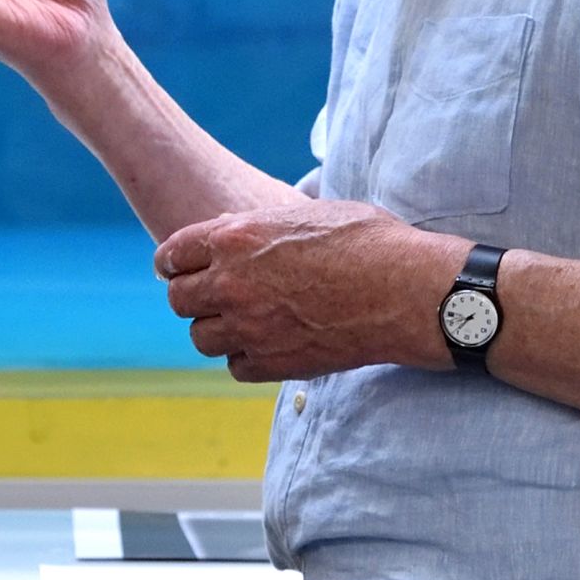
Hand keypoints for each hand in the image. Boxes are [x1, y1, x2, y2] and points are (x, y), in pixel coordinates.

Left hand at [153, 202, 444, 383]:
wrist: (407, 290)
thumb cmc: (369, 241)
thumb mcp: (307, 213)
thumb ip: (260, 224)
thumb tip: (230, 225)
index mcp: (235, 237)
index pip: (172, 254)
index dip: (175, 263)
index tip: (181, 270)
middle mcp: (232, 283)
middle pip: (178, 300)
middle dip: (193, 297)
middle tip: (213, 298)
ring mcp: (249, 327)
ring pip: (201, 337)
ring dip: (216, 330)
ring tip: (243, 322)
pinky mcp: (272, 363)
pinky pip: (235, 366)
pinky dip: (246, 358)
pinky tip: (268, 345)